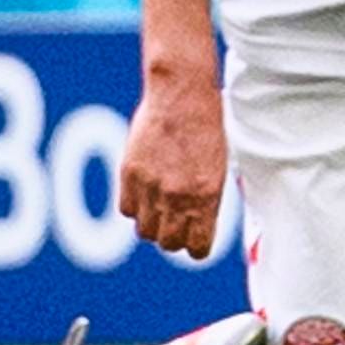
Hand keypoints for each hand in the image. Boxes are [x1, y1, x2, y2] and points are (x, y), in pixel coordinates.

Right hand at [114, 68, 229, 253]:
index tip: (195, 237)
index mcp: (207, 198)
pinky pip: (126, 209)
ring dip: (151, 222)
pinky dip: (134, 205)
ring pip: (144, 231)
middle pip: (168, 243)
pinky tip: (144, 190)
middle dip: (172, 236)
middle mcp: (179, 198)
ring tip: (158, 204)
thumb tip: (194, 226)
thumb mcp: (218, 169)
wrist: (182, 95)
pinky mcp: (130, 174)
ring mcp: (152, 187)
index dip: (196, 245)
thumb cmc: (206, 128)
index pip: (198, 249)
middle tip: (175, 220)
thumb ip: (205, 201)